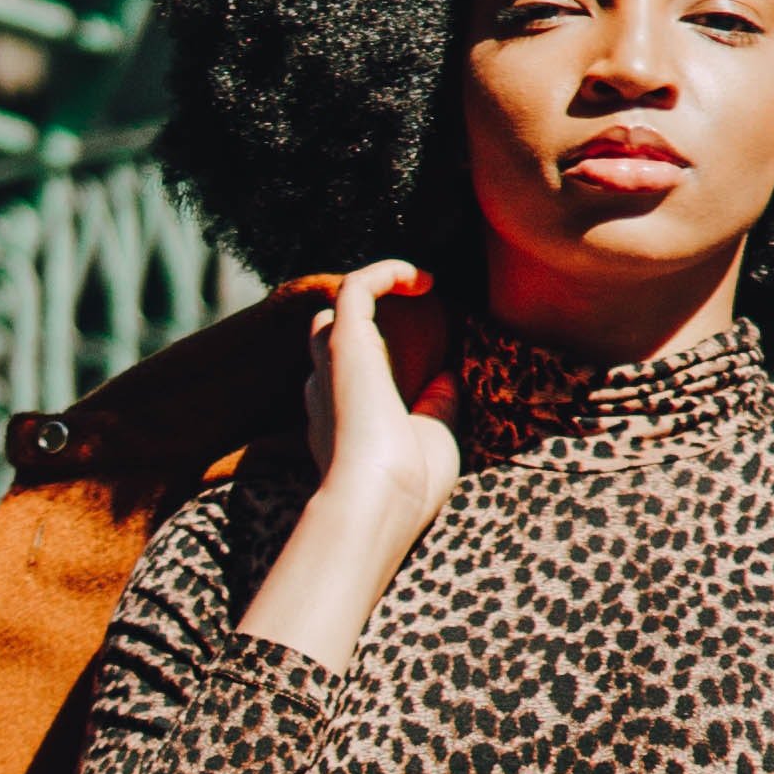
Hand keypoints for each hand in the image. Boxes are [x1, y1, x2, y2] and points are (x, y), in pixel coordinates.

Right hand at [242, 263, 459, 667]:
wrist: (377, 500)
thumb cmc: (406, 486)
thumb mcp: (431, 443)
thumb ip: (436, 407)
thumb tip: (446, 374)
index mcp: (340, 424)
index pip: (341, 381)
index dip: (374, 364)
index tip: (422, 364)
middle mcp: (327, 392)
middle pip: (327, 341)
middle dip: (360, 325)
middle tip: (409, 318)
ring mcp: (332, 364)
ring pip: (337, 312)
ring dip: (375, 292)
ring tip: (418, 286)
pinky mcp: (344, 339)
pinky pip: (358, 286)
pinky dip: (388, 273)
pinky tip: (424, 279)